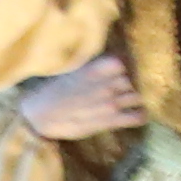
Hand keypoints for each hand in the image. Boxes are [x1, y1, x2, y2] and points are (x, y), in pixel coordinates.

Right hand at [15, 53, 140, 141]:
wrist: (39, 117)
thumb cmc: (55, 91)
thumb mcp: (75, 70)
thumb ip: (96, 66)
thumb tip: (114, 60)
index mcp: (98, 68)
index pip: (127, 61)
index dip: (128, 66)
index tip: (126, 70)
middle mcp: (108, 83)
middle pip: (134, 79)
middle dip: (132, 83)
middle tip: (127, 87)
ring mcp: (111, 102)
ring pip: (138, 95)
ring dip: (137, 98)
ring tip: (133, 100)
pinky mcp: (110, 120)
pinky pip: (136, 117)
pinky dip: (140, 115)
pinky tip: (138, 114)